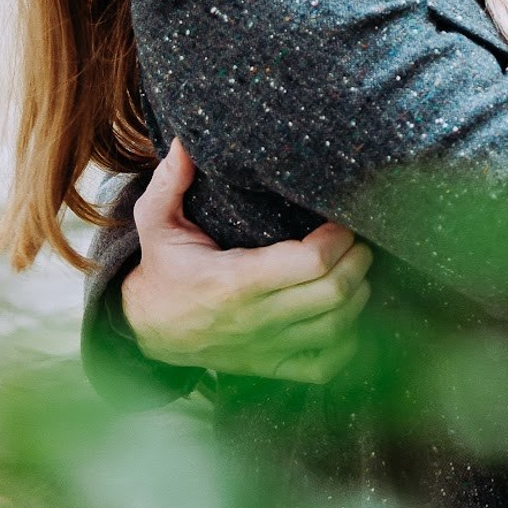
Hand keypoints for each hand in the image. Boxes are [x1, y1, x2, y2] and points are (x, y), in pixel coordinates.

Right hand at [120, 140, 373, 383]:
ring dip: (359, 295)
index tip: (341, 219)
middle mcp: (255, 318)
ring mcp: (266, 348)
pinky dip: (348, 342)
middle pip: (333, 294)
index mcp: (233, 281)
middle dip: (357, 261)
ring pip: (336, 327)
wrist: (147, 330)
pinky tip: (348, 315)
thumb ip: (170, 182)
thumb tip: (186, 141)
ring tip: (357, 268)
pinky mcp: (271, 367)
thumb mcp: (155, 223)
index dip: (336, 239)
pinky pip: (325, 365)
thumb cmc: (163, 269)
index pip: (308, 263)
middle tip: (360, 239)